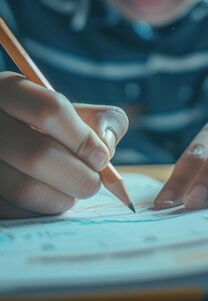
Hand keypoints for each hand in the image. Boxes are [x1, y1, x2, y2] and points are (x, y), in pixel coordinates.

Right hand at [0, 72, 127, 218]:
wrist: (14, 142)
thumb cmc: (54, 129)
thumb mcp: (75, 111)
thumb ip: (102, 120)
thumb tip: (105, 147)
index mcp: (9, 90)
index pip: (49, 110)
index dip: (83, 138)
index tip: (102, 158)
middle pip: (37, 154)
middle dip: (79, 176)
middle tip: (93, 183)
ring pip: (25, 189)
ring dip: (62, 197)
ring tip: (72, 191)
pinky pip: (15, 210)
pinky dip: (42, 209)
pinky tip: (49, 196)